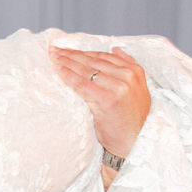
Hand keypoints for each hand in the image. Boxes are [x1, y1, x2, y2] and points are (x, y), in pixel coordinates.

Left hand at [49, 45, 150, 160]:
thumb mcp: (138, 90)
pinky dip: (67, 74)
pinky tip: (57, 69)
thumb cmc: (132, 119)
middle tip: (54, 49)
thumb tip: (115, 48)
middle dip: (71, 54)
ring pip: (85, 69)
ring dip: (66, 61)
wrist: (135, 142)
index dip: (83, 51)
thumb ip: (128, 67)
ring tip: (53, 57)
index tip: (67, 48)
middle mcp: (128, 76)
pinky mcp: (106, 99)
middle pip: (92, 60)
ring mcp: (118, 87)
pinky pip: (81, 82)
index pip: (103, 56)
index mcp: (135, 71)